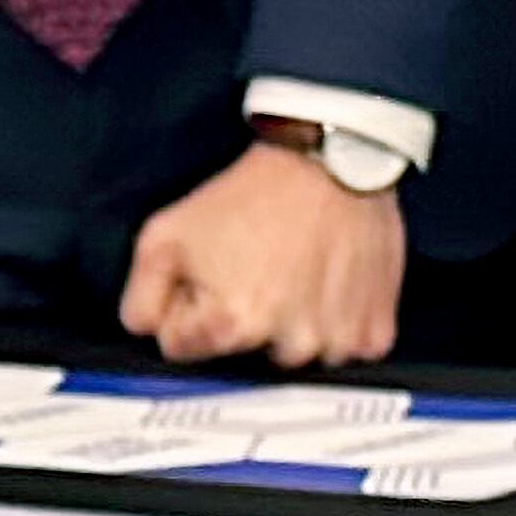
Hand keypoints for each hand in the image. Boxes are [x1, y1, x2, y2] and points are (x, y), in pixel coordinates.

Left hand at [119, 143, 405, 367]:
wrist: (331, 159)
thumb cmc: (252, 194)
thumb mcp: (164, 234)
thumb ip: (140, 301)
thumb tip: (149, 334)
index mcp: (231, 325)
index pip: (182, 348)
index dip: (186, 307)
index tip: (209, 275)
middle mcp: (287, 346)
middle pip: (243, 355)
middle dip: (241, 318)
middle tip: (256, 266)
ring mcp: (335, 344)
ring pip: (297, 356)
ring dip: (293, 325)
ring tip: (297, 268)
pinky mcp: (374, 334)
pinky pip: (346, 349)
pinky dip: (337, 323)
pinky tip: (329, 281)